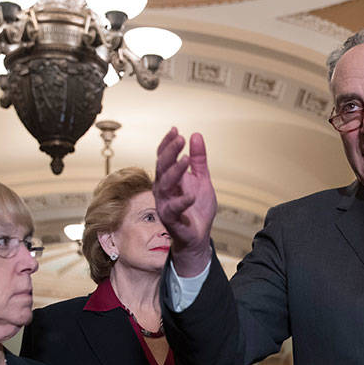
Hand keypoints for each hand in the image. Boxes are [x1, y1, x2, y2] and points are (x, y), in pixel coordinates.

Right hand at [154, 128, 216, 276]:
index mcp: (169, 178)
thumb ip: (199, 159)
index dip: (167, 143)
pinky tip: (191, 195)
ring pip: (165, 184)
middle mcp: (163, 189)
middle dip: (169, 151)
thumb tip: (196, 135)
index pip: (164, 157)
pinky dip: (182, 201)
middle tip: (180, 138)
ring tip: (186, 159)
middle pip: (162, 166)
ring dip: (175, 171)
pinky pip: (174, 208)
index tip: (175, 130)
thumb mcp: (202, 179)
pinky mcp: (171, 219)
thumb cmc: (197, 208)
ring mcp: (165, 203)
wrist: (199, 235)